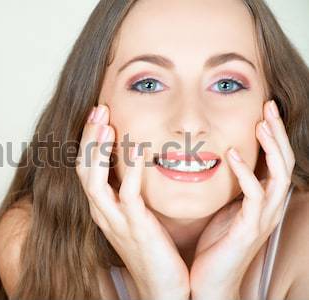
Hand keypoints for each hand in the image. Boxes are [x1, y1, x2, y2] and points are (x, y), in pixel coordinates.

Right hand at [76, 104, 189, 299]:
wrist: (161, 286)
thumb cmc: (151, 248)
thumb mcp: (133, 215)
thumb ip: (127, 190)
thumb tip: (131, 162)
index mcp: (102, 207)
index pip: (85, 167)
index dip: (88, 140)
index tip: (98, 115)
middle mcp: (102, 212)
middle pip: (83, 168)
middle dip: (88, 137)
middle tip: (99, 109)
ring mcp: (115, 220)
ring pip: (94, 180)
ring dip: (98, 150)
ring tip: (107, 124)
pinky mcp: (135, 227)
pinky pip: (127, 195)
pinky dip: (129, 171)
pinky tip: (137, 150)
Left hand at [190, 100, 294, 299]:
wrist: (210, 279)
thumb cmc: (215, 244)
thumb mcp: (225, 208)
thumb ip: (231, 187)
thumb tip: (221, 161)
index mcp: (262, 200)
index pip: (275, 160)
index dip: (273, 135)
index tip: (263, 110)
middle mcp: (268, 206)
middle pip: (283, 162)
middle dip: (277, 133)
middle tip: (268, 106)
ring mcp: (262, 217)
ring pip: (278, 175)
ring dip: (271, 147)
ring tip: (260, 123)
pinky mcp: (249, 227)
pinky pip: (254, 195)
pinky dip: (246, 172)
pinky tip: (233, 155)